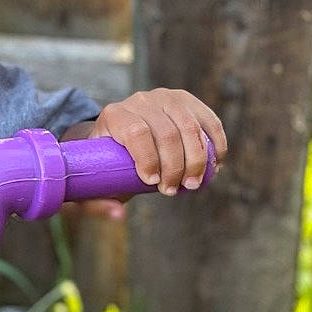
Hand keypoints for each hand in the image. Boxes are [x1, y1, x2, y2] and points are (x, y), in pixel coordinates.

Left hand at [93, 89, 226, 200]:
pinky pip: (209, 122)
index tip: (153, 183)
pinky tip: (213, 167)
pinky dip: (216, 146)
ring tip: (193, 184)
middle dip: (175, 167)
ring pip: (190, 128)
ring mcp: (166, 97)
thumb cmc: (107, 164)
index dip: (149, 160)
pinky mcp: (187, 101)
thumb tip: (119, 214)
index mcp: (115, 115)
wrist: (119, 137)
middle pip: (167, 133)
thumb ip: (99, 202)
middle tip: (174, 190)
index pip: (137, 133)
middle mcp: (140, 101)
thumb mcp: (96, 182)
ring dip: (197, 161)